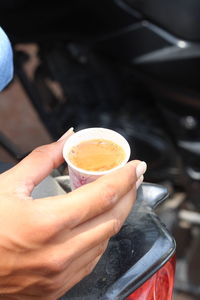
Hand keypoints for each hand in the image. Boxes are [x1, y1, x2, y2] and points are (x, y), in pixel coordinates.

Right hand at [0, 130, 145, 299]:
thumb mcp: (9, 185)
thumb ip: (43, 159)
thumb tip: (67, 138)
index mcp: (48, 222)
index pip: (104, 195)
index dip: (125, 177)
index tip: (136, 166)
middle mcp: (60, 253)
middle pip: (113, 217)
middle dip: (128, 194)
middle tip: (131, 178)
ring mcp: (60, 275)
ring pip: (105, 239)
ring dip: (114, 215)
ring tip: (115, 198)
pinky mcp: (56, 288)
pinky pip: (92, 260)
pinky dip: (99, 238)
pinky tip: (96, 225)